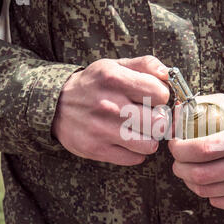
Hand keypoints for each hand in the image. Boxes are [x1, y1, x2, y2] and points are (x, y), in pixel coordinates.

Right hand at [52, 56, 169, 165]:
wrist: (56, 105)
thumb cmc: (94, 84)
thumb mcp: (115, 65)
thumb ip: (145, 64)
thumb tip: (167, 75)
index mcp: (114, 79)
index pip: (161, 94)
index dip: (161, 96)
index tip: (152, 98)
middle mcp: (108, 105)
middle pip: (159, 123)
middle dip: (159, 120)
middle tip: (150, 117)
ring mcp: (101, 130)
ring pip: (150, 145)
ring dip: (149, 139)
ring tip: (139, 130)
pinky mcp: (96, 150)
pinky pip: (135, 158)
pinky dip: (135, 152)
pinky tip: (127, 141)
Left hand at [168, 94, 223, 212]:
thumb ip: (204, 105)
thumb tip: (176, 112)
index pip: (203, 149)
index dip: (180, 149)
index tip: (174, 145)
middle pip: (202, 174)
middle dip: (179, 168)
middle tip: (177, 162)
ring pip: (207, 190)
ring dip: (189, 181)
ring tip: (189, 171)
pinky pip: (219, 201)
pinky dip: (207, 193)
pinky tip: (209, 182)